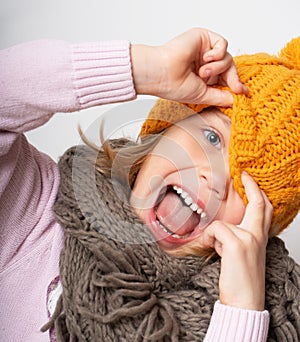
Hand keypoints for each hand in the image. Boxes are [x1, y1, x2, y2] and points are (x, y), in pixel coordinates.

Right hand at [131, 28, 246, 105]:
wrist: (161, 74)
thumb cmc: (174, 86)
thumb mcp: (203, 96)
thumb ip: (221, 97)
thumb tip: (237, 98)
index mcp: (203, 77)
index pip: (225, 79)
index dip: (234, 84)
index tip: (243, 92)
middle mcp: (205, 63)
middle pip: (229, 67)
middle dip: (232, 78)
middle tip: (234, 88)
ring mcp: (204, 50)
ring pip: (227, 57)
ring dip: (218, 68)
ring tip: (202, 73)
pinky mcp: (203, 38)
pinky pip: (222, 45)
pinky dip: (218, 54)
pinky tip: (206, 59)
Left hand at [199, 172, 272, 309]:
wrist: (244, 302)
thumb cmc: (242, 280)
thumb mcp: (244, 254)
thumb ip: (238, 237)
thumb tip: (221, 229)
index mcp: (260, 238)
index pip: (265, 209)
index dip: (257, 192)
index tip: (249, 179)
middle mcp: (257, 236)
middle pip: (259, 204)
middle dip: (251, 187)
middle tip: (242, 175)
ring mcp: (248, 238)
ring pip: (222, 223)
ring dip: (214, 235)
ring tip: (217, 250)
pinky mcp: (236, 244)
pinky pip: (215, 230)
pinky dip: (209, 238)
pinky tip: (212, 250)